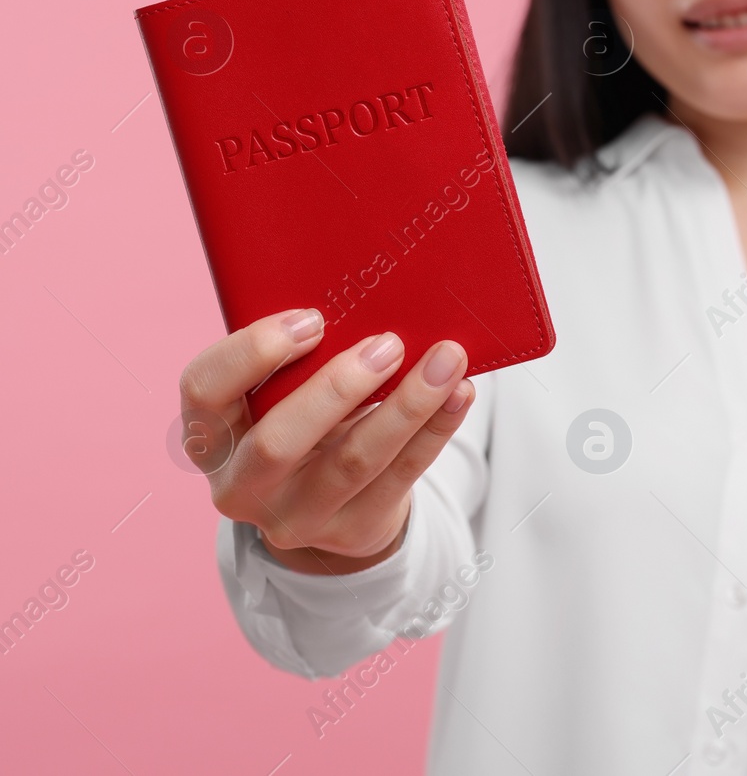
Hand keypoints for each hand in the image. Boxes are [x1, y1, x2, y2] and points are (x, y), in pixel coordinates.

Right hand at [177, 308, 474, 574]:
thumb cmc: (305, 419)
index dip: (253, 352)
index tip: (313, 319)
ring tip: (446, 360)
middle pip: (278, 441)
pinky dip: (436, 429)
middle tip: (388, 344)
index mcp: (210, 434)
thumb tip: (371, 299)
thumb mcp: (284, 392)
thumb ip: (302, 357)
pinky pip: (401, 476)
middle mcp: (240, 484)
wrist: (334, 501)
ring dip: (406, 406)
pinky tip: (459, 393)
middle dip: (338, 388)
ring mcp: (295, 518)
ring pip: (354, 461)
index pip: (204, 390)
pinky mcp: (351, 530)